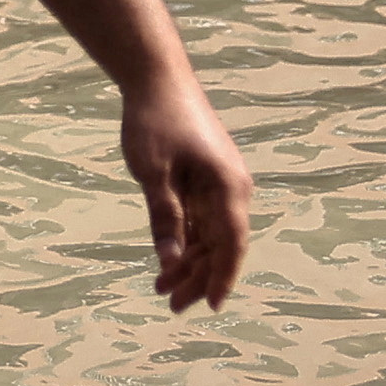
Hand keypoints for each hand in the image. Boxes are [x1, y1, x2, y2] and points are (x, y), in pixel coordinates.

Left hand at [121, 78, 254, 311]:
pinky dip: (185, 240)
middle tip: (172, 306)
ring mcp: (220, 184)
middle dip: (199, 277)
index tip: (212, 305)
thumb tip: (170, 260)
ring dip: (189, 262)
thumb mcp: (152, 172)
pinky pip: (200, 219)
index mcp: (229, 187)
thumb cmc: (155, 120)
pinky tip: (168, 261)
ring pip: (209, 235)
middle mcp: (232, 189)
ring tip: (162, 290)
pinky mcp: (206, 179)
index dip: (223, 277)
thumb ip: (164, 216)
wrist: (158, 79)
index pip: (231, 244)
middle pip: (220, 245)